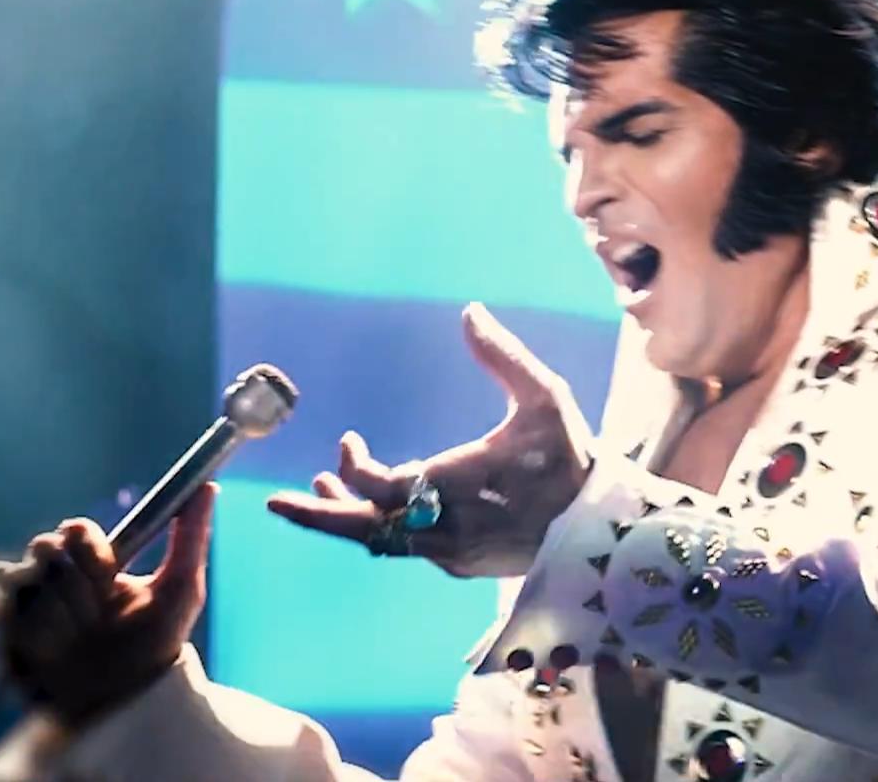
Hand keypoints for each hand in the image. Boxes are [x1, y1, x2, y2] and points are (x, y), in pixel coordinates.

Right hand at [0, 483, 217, 727]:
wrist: (123, 701)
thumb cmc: (154, 644)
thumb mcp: (179, 590)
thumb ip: (191, 538)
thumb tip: (208, 486)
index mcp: (91, 563)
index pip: (74, 529)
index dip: (88, 548)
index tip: (108, 573)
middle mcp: (54, 578)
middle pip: (40, 548)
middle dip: (73, 584)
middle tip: (95, 616)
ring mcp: (25, 607)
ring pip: (20, 583)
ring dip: (57, 617)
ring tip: (79, 642)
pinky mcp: (2, 639)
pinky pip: (3, 621)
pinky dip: (31, 639)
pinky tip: (54, 657)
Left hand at [267, 303, 592, 577]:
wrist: (603, 529)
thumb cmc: (572, 459)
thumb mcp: (545, 398)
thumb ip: (503, 356)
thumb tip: (470, 312)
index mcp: (456, 484)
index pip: (379, 484)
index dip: (353, 465)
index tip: (347, 440)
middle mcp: (445, 527)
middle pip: (364, 528)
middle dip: (317, 515)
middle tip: (275, 505)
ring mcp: (451, 553)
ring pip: (382, 541)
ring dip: (349, 517)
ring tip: (324, 491)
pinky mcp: (461, 566)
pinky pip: (407, 549)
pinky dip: (382, 527)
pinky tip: (375, 508)